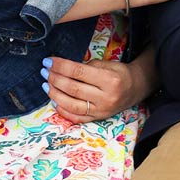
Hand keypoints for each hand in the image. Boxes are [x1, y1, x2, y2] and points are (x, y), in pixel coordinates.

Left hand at [40, 51, 156, 123]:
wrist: (135, 88)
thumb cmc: (118, 73)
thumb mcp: (106, 64)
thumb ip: (86, 66)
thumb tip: (62, 67)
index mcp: (109, 79)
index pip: (78, 71)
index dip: (61, 66)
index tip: (48, 61)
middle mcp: (105, 97)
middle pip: (73, 88)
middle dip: (55, 78)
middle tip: (44, 71)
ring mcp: (101, 110)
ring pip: (72, 105)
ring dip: (55, 94)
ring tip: (46, 85)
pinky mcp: (98, 118)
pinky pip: (76, 117)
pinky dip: (62, 110)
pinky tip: (54, 100)